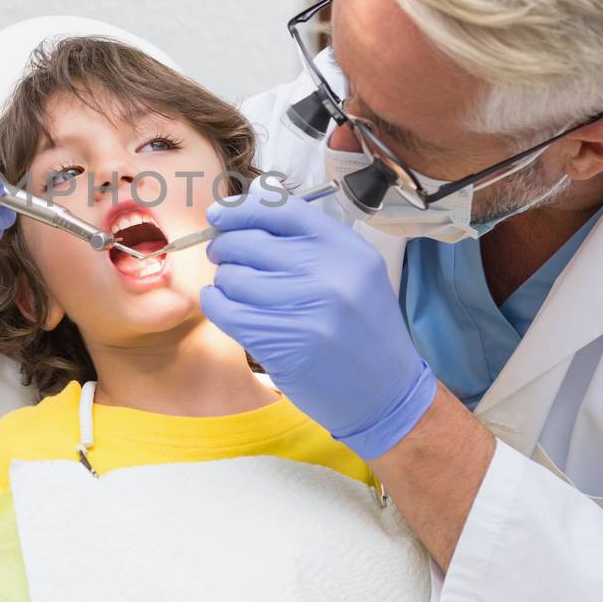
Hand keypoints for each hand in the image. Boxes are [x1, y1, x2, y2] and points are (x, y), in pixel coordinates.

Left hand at [199, 179, 435, 459]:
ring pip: (233, 277)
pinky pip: (227, 311)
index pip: (281, 210)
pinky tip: (220, 305)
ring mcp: (306, 308)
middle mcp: (328, 272)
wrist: (387, 392)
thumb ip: (310, 244)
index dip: (241, 209)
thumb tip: (248, 215)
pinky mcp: (283, 342)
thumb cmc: (365, 329)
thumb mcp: (356, 274)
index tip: (218, 217)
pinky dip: (215, 304)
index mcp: (347, 248)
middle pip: (250, 242)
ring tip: (231, 289)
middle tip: (222, 257)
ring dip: (223, 281)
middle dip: (225, 248)